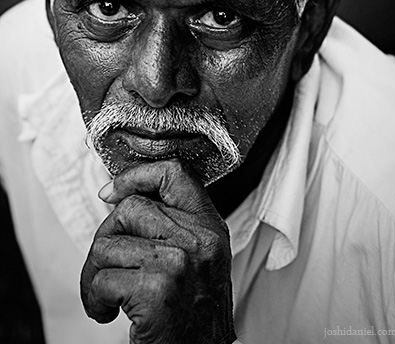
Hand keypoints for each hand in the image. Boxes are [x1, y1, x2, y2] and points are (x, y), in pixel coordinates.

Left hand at [80, 159, 236, 343]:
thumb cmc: (193, 312)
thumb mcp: (199, 257)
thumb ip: (172, 224)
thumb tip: (120, 197)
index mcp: (209, 226)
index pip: (173, 173)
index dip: (135, 175)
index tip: (111, 193)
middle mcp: (198, 239)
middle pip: (129, 208)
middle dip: (106, 237)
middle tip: (106, 266)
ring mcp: (178, 262)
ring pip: (107, 244)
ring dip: (94, 274)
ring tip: (106, 295)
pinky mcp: (156, 289)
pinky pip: (101, 279)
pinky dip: (93, 299)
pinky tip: (108, 313)